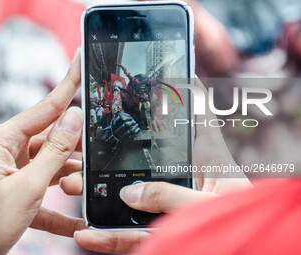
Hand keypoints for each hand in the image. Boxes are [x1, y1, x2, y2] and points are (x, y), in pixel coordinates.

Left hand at [0, 48, 86, 253]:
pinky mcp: (18, 190)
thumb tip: (74, 119)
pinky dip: (59, 209)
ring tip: (80, 190)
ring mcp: (13, 171)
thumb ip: (55, 151)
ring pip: (51, 165)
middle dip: (74, 151)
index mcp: (2, 140)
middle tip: (94, 153)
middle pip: (52, 139)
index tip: (80, 62)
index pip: (45, 107)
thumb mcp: (27, 186)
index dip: (68, 83)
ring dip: (68, 180)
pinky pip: (44, 194)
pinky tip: (75, 221)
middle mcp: (7, 151)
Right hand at [61, 78, 250, 253]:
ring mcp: (170, 208)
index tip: (174, 73)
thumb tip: (130, 193)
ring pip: (131, 197)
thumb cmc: (238, 228)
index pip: (200, 121)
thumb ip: (171, 198)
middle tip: (92, 145)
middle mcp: (188, 182)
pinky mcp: (160, 234)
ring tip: (74, 184)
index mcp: (209, 166)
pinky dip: (110, 236)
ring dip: (100, 194)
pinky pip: (131, 235)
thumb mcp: (207, 208)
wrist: (245, 254)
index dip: (192, 94)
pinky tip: (88, 234)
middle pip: (149, 158)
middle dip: (117, 152)